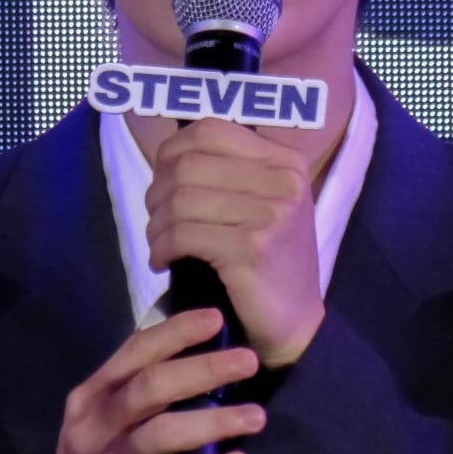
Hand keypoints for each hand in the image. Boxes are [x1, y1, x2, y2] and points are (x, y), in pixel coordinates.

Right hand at [48, 308, 264, 453]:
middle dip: (203, 369)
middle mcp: (92, 427)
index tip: (217, 318)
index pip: (134, 352)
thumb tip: (201, 350)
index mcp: (90, 396)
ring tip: (256, 416)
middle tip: (249, 361)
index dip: (176, 332)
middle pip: (150, 387)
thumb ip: (139, 390)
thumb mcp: (105, 421)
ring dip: (213, 421)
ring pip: (161, 433)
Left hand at [145, 117, 324, 367]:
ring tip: (159, 244)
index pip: (210, 131)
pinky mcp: (251, 248)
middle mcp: (284, 180)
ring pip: (180, 200)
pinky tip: (163, 262)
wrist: (296, 322)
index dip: (171, 152)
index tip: (161, 180)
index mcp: (286, 161)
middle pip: (188, 165)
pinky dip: (161, 248)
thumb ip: (230, 171)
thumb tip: (170, 153)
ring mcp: (271, 213)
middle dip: (157, 193)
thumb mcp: (263, 203)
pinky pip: (183, 234)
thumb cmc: (271, 261)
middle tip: (156, 220)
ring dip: (157, 225)